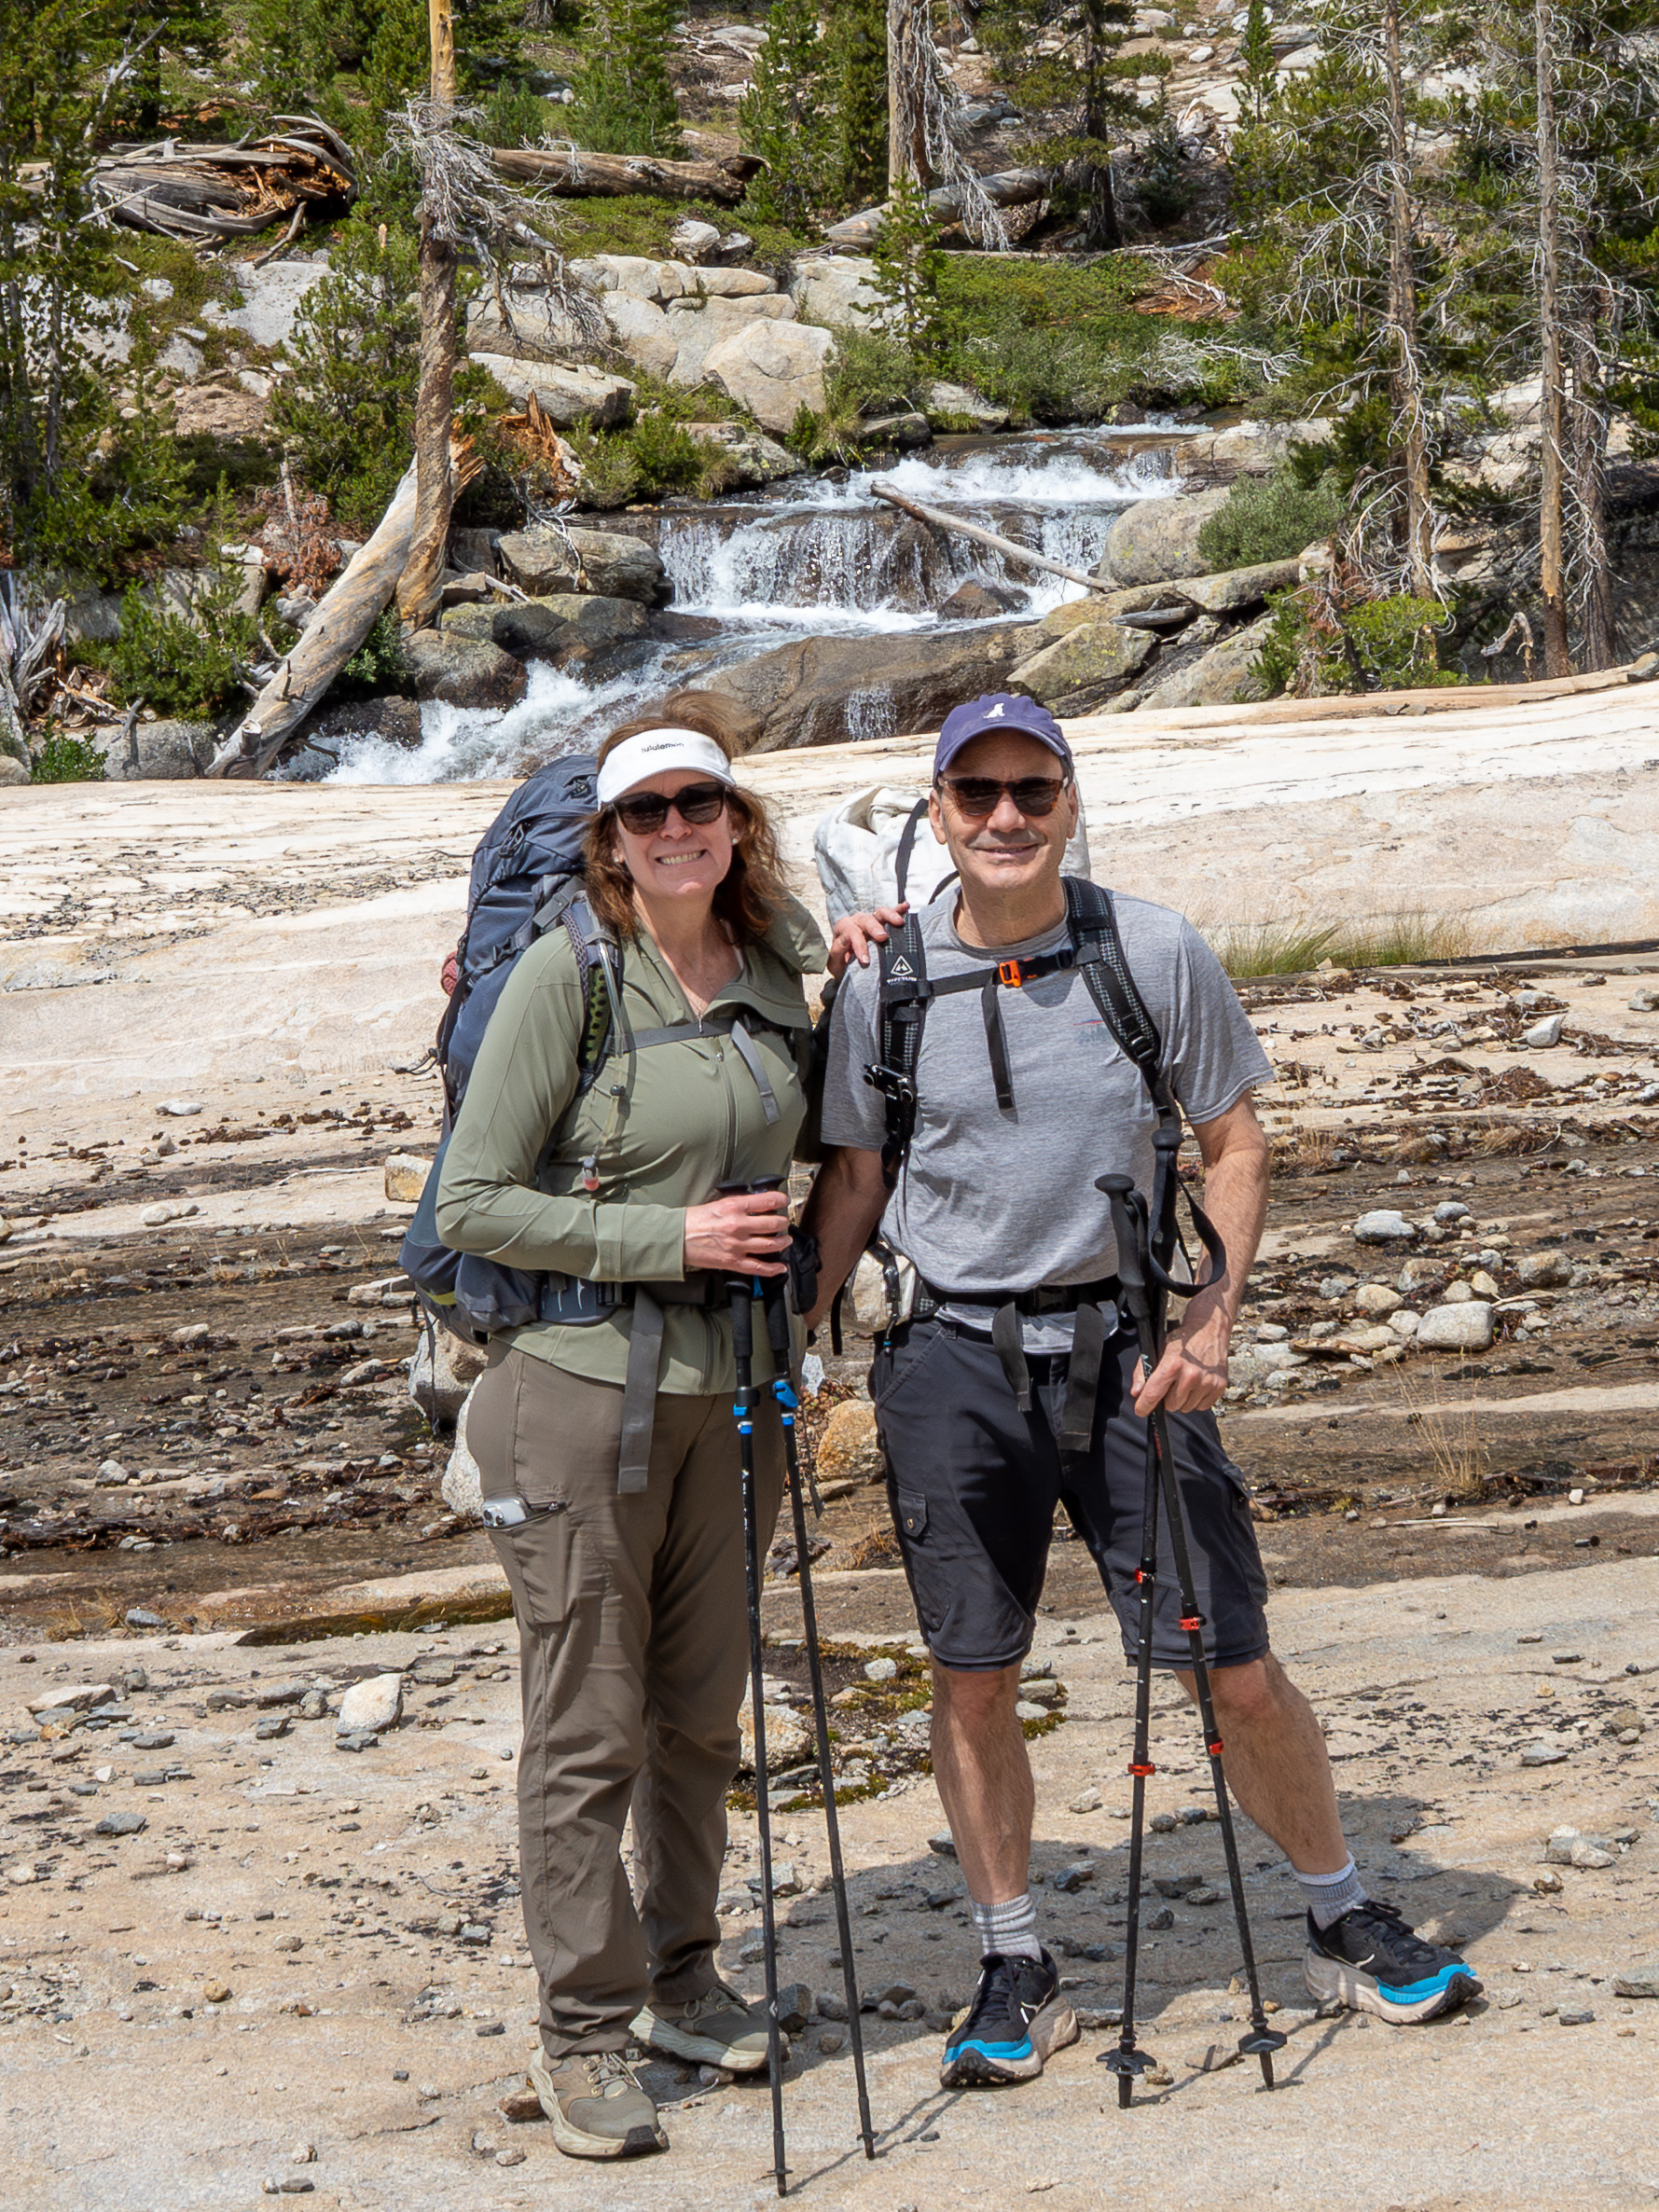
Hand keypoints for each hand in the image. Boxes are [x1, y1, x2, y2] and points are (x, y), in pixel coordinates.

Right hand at [684, 1188, 791, 1275]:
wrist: (677, 1237)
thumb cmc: (693, 1220)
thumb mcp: (718, 1203)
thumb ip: (739, 1204)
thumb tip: (757, 1204)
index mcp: (734, 1207)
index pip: (767, 1201)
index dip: (780, 1200)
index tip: (783, 1201)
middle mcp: (738, 1226)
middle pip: (773, 1224)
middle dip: (783, 1222)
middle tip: (784, 1222)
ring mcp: (737, 1245)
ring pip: (770, 1245)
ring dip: (782, 1243)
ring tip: (785, 1240)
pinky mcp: (733, 1262)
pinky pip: (758, 1267)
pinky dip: (773, 1269)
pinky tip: (780, 1267)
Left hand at [826, 904, 907, 979]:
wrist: (845, 959)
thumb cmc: (841, 960)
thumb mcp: (834, 960)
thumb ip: (837, 951)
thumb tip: (846, 944)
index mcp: (844, 928)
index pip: (852, 933)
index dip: (859, 946)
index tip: (866, 961)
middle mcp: (857, 921)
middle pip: (866, 920)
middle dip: (875, 928)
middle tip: (883, 937)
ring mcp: (870, 920)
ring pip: (879, 913)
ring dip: (889, 916)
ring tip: (899, 922)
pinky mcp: (881, 922)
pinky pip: (890, 913)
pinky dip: (898, 910)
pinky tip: (906, 906)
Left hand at [1131, 1290, 1230, 1414]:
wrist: (1208, 1331)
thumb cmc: (1181, 1341)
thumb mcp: (1158, 1349)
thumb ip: (1143, 1371)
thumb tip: (1136, 1393)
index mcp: (1173, 1364)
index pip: (1154, 1393)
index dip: (1144, 1406)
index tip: (1140, 1411)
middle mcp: (1191, 1375)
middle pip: (1171, 1405)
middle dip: (1167, 1398)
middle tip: (1171, 1384)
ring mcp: (1207, 1381)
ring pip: (1186, 1408)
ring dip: (1183, 1400)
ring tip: (1185, 1382)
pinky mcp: (1219, 1386)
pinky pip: (1202, 1407)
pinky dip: (1197, 1400)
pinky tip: (1197, 1384)